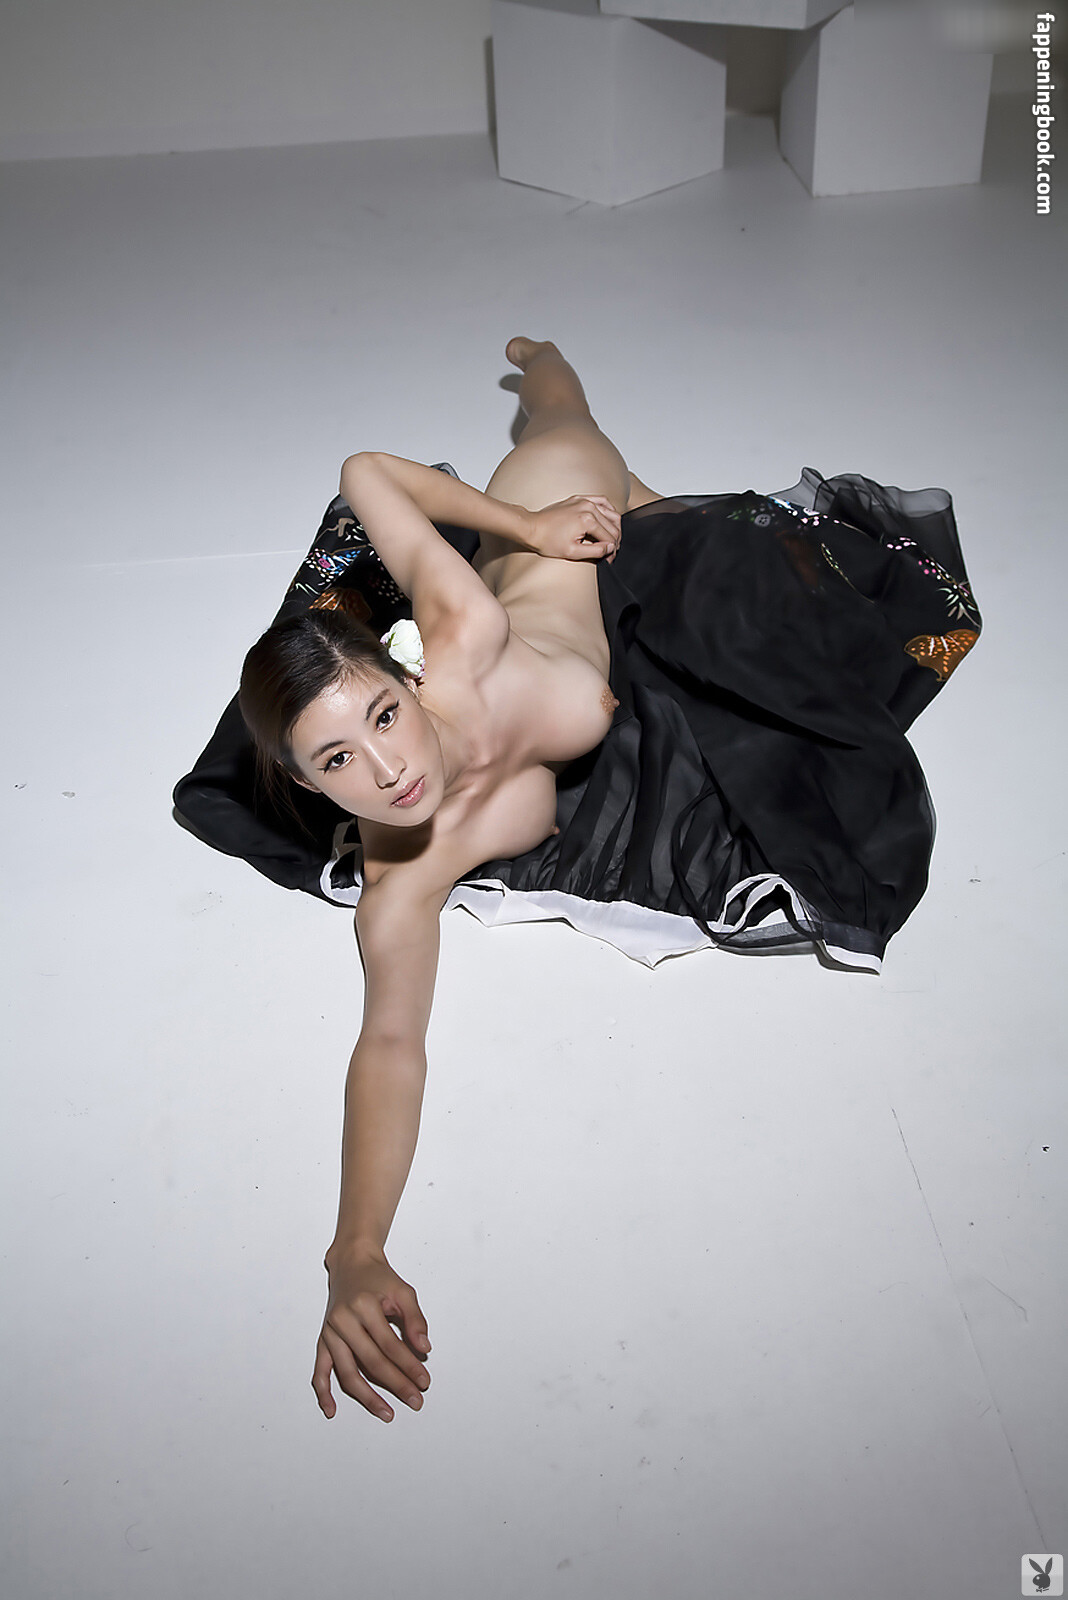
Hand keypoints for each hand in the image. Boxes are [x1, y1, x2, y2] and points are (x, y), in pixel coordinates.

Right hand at [312, 1247, 431, 1421]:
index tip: (424, 1381)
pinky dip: (324, 1392)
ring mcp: (330, 1332)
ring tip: (386, 1412)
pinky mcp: (323, 1340)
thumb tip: (424, 1348)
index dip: (409, 1365)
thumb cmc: (379, 1278)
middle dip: (396, 1384)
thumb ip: (415, 1319)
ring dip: (367, 1397)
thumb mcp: (403, 1291)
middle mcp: (343, 1321)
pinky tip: (332, 1409)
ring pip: (347, 1373)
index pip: (390, 1345)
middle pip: (371, 1362)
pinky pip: (320, 1370)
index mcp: (364, 1306)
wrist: (352, 1264)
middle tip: (415, 1400)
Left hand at [528, 495, 621, 562]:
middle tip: (609, 552)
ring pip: (611, 512)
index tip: (608, 559)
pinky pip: (601, 501)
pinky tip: (607, 518)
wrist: (532, 528)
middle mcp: (588, 507)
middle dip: (614, 541)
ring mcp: (584, 501)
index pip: (610, 538)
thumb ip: (595, 551)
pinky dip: (608, 510)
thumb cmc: (547, 540)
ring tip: (610, 538)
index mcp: (588, 520)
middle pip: (613, 526)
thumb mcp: (572, 552)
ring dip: (614, 526)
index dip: (611, 551)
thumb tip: (610, 548)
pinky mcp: (579, 499)